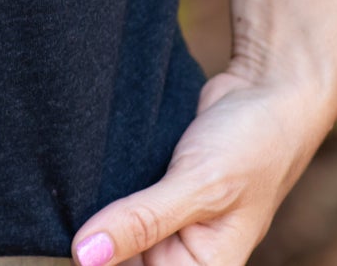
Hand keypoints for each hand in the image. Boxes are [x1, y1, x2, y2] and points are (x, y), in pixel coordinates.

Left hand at [68, 67, 335, 265]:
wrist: (266, 89)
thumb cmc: (252, 145)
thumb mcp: (199, 185)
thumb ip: (143, 221)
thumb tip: (84, 255)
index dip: (103, 262)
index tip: (73, 241)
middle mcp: (183, 253)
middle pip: (119, 257)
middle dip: (97, 236)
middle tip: (70, 203)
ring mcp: (167, 221)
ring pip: (114, 229)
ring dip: (95, 208)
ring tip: (79, 183)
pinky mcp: (156, 189)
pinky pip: (119, 199)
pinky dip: (104, 186)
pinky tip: (89, 170)